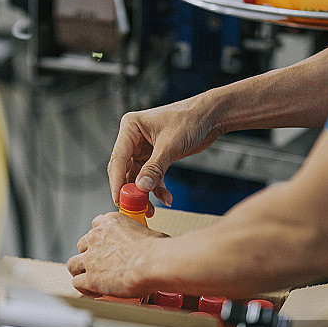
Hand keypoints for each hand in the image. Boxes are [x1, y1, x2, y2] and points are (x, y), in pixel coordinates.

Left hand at [67, 212, 166, 296]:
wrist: (152, 263)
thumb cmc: (156, 248)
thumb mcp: (147, 232)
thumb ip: (140, 235)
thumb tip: (151, 242)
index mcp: (109, 222)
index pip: (96, 225)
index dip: (100, 238)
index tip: (105, 245)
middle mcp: (96, 237)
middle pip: (82, 245)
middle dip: (89, 255)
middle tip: (98, 264)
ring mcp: (90, 258)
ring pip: (73, 264)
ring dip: (80, 271)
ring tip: (89, 278)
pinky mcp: (90, 278)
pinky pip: (77, 282)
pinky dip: (84, 288)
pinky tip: (93, 291)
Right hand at [108, 97, 218, 214]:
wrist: (210, 117)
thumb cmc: (190, 118)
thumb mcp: (170, 145)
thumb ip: (155, 168)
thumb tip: (142, 186)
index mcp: (131, 127)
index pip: (118, 158)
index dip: (117, 180)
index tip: (118, 198)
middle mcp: (134, 138)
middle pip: (124, 169)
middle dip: (130, 190)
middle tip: (132, 207)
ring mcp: (144, 148)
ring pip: (137, 176)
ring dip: (145, 193)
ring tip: (150, 209)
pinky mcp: (154, 156)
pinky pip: (151, 176)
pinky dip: (157, 188)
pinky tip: (165, 197)